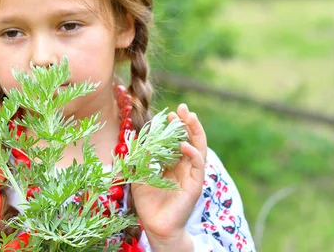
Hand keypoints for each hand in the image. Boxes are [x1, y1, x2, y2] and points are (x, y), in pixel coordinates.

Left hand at [131, 103, 206, 250]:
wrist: (156, 226)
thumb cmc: (148, 203)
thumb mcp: (139, 176)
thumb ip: (139, 159)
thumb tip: (134, 140)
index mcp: (173, 164)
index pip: (177, 140)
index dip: (175, 126)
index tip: (169, 113)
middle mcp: (184, 167)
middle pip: (190, 139)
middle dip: (188, 123)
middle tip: (183, 107)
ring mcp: (192, 175)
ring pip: (198, 148)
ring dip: (195, 131)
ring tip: (189, 116)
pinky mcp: (195, 185)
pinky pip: (198, 165)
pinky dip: (193, 153)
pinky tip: (185, 144)